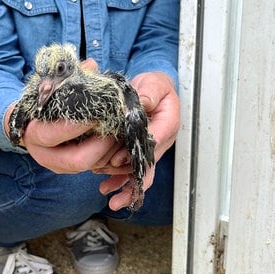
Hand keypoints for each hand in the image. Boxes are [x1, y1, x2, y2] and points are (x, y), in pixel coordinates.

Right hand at [4, 59, 121, 173]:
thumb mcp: (51, 86)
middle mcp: (45, 156)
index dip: (78, 126)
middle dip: (102, 146)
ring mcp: (60, 166)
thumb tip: (91, 65)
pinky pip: (95, 166)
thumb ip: (69, 75)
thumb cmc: (42, 100)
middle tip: (117, 128)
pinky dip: (109, 154)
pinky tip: (118, 138)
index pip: (54, 135)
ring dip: (110, 152)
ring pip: (91, 167)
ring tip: (121, 132)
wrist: (30, 122)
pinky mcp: (72, 169)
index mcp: (34, 135)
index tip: (98, 114)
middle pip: (79, 161)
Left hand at [97, 71, 179, 210]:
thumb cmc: (155, 87)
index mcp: (167, 124)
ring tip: (106, 190)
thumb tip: (144, 101)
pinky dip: (120, 182)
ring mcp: (150, 150)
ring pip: (140, 172)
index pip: (154, 140)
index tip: (119, 156)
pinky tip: (106, 189)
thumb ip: (150, 92)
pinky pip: (132, 172)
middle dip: (128, 171)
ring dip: (123, 182)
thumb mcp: (154, 83)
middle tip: (107, 172)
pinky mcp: (139, 154)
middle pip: (146, 161)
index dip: (137, 150)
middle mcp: (160, 141)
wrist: (153, 92)